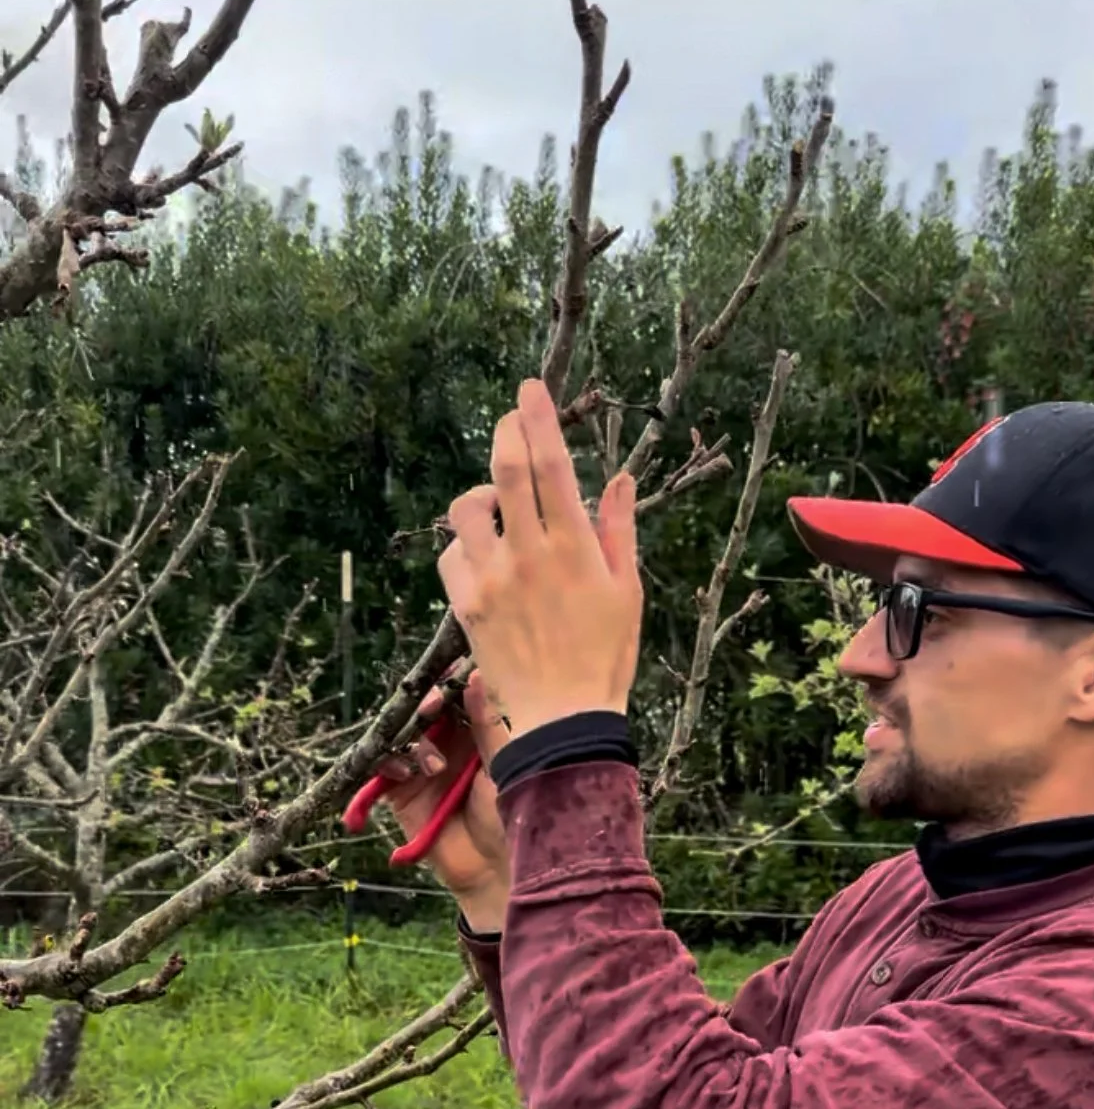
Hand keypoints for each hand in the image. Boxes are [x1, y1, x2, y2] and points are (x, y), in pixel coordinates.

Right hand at [379, 669, 510, 931]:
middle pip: (422, 714)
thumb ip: (486, 723)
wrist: (495, 869)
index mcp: (476, 735)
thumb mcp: (504, 765)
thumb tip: (475, 675)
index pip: (453, 700)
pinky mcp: (401, 794)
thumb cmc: (513, 816)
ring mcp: (422, 769)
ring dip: (413, 742)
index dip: (445, 688)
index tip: (445, 682)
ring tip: (435, 767)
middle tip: (430, 709)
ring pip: (402, 736)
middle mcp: (447, 747)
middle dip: (423, 708)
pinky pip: (384, 767)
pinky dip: (389, 763)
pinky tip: (404, 772)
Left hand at [437, 379, 642, 741]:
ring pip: (468, 510)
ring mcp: (493, 580)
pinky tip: (483, 553)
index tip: (530, 389)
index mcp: (575, 549)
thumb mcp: (627, 591)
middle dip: (506, 432)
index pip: (552, 466)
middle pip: (506, 471)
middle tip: (510, 418)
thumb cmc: (606, 656)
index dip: (538, 419)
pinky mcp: (467, 606)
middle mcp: (529, 556)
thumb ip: (619, 530)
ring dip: (481, 493)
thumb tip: (620, 479)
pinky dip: (463, 545)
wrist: (563, 719)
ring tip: (499, 504)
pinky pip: (450, 556)